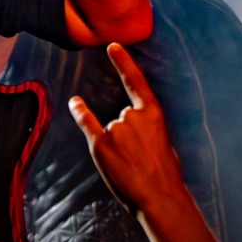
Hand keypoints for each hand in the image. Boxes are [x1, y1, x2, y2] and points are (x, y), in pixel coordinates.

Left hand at [69, 44, 185, 215]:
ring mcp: (116, 128)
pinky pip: (87, 122)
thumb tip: (137, 130)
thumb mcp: (165, 142)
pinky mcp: (101, 144)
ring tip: (131, 165)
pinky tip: (75, 102)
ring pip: (111, 131)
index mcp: (155, 114)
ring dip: (118, 147)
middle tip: (141, 160)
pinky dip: (80, 112)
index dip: (124, 63)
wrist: (160, 195)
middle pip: (123, 118)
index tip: (113, 46)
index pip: (136, 82)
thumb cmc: (167, 174)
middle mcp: (133, 115)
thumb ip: (149, 129)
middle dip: (129, 138)